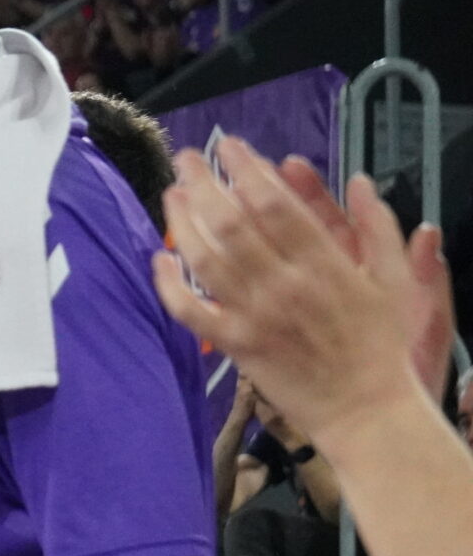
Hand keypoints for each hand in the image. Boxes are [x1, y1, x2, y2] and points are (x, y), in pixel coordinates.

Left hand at [153, 140, 436, 447]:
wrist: (364, 408)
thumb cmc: (379, 342)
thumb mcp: (395, 279)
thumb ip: (376, 226)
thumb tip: (358, 179)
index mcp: (324, 263)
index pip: (275, 203)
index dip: (246, 169)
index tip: (229, 146)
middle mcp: (283, 284)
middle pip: (232, 222)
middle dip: (204, 183)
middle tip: (186, 158)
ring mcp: (254, 315)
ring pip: (205, 259)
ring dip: (182, 222)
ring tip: (171, 194)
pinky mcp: (235, 344)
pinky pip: (190, 310)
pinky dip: (169, 283)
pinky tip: (159, 258)